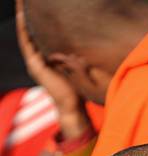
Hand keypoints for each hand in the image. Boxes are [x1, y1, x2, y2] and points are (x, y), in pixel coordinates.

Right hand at [16, 0, 90, 138]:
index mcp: (45, 59)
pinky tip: (23, 15)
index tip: (36, 3)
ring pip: (25, 34)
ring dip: (22, 17)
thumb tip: (79, 46)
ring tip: (20, 2)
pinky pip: (27, 43)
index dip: (35, 19)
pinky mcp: (35, 66)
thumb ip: (71, 55)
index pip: (37, 34)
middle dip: (26, 14)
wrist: (72, 105)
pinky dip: (24, 29)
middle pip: (29, 31)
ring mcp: (34, 62)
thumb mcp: (74, 65)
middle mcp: (36, 59)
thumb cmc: (76, 88)